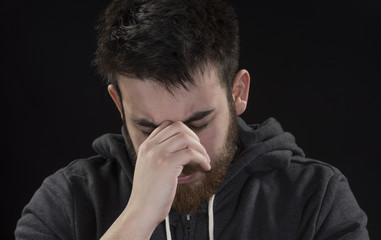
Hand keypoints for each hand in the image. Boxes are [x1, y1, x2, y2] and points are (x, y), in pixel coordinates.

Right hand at [101, 121, 210, 239]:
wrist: (141, 211)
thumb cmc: (149, 194)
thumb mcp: (149, 168)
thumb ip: (159, 155)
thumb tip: (182, 149)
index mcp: (145, 146)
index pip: (166, 125)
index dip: (184, 132)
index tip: (192, 144)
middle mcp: (150, 147)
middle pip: (178, 126)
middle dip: (194, 137)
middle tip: (201, 151)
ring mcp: (157, 154)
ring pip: (186, 137)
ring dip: (200, 148)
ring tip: (205, 160)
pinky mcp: (167, 164)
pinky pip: (191, 153)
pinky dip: (202, 159)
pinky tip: (205, 167)